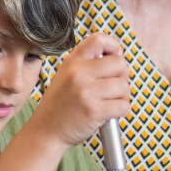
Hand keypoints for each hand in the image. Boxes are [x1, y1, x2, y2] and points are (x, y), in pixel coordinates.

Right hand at [32, 33, 131, 147]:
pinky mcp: (94, 111)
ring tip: (108, 102)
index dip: (114, 46)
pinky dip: (121, 111)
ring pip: (124, 86)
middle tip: (112, 87)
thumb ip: (88, 64)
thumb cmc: (61, 105)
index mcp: (72, 62)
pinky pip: (123, 106)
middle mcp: (78, 73)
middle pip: (120, 64)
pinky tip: (108, 113)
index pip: (99, 39)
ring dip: (122, 96)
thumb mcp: (67, 76)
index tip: (114, 57)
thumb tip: (119, 56)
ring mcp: (85, 92)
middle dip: (122, 76)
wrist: (46, 131)